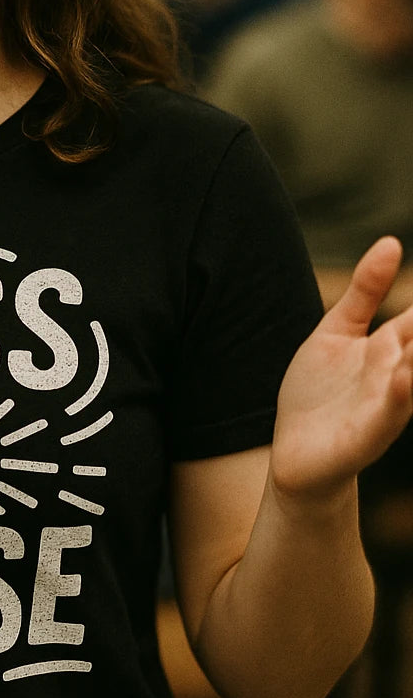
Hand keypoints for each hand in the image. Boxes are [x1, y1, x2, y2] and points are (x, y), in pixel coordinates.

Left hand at [271, 236, 412, 499]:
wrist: (296, 455)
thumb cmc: (318, 394)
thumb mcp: (336, 332)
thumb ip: (365, 291)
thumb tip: (391, 241)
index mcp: (394, 345)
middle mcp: (399, 371)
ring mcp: (388, 402)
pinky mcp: (370, 433)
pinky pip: (390, 411)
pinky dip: (400, 392)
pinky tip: (404, 373)